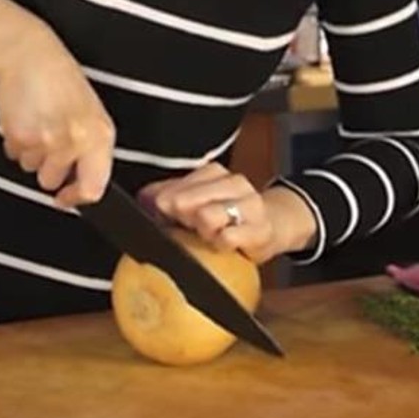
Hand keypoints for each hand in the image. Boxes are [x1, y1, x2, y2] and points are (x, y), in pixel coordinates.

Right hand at [0, 0, 114, 206]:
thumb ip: (90, 147)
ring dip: (31, 151)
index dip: (77, 197)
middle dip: (47, 166)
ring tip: (37, 121)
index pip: (93, 188)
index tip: (68, 198)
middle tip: (47, 140)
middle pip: (53, 181)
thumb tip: (82, 179)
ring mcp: (47, 141)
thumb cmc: (59, 78)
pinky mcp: (21, 137)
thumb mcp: (90, 111)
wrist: (29, 53)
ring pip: (31, 168)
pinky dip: (15, 141)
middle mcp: (76, 141)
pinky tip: (24, 117)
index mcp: (99, 135)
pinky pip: (14, 154)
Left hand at [138, 163, 317, 263]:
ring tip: (210, 236)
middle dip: (181, 221)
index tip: (170, 219)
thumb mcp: (198, 201)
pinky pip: (226, 239)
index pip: (171, 190)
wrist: (274, 225)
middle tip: (191, 229)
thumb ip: (168, 196)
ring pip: (206, 217)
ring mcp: (250, 205)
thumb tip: (143, 198)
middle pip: (184, 202)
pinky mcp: (260, 230)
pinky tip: (224, 244)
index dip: (163, 210)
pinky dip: (221, 245)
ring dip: (203, 232)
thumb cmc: (229, 216)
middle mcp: (233, 182)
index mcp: (213, 172)